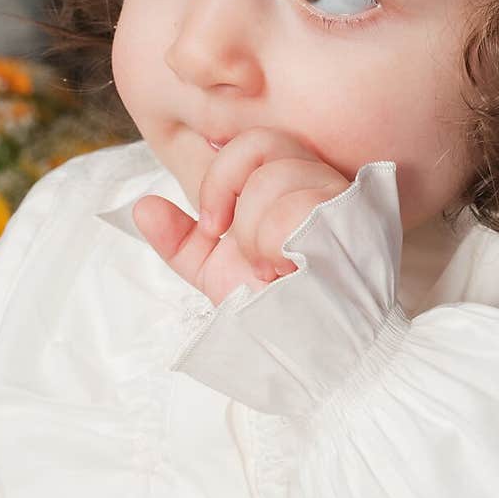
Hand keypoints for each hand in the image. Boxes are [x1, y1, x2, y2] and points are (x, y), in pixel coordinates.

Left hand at [132, 128, 350, 305]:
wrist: (312, 356)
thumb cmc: (274, 314)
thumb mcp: (217, 274)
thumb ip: (181, 239)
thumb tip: (142, 207)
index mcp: (289, 185)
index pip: (252, 141)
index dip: (221, 176)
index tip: (212, 225)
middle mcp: (318, 182)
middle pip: (261, 143)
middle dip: (229, 193)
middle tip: (237, 245)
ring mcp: (340, 199)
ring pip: (276, 177)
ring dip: (257, 235)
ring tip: (273, 270)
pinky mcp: (356, 221)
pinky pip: (297, 209)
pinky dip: (277, 246)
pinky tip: (290, 274)